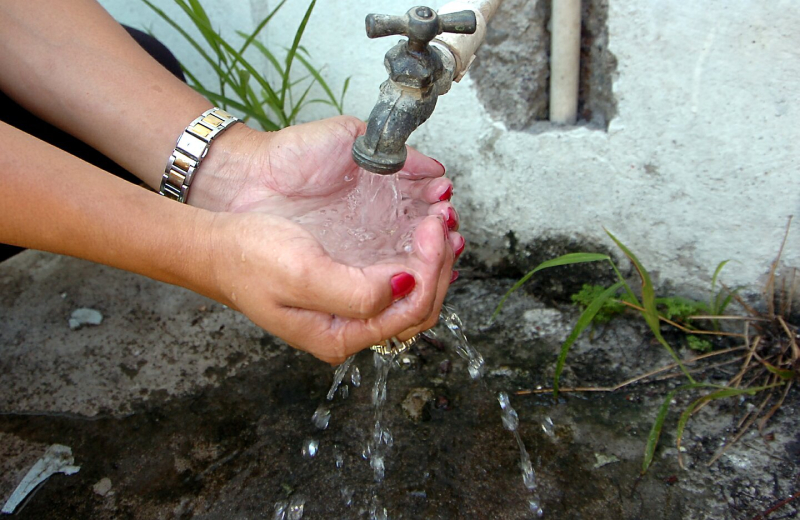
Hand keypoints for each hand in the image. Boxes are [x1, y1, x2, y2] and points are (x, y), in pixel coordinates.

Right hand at [207, 210, 454, 363]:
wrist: (217, 246)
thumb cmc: (249, 258)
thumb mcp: (301, 274)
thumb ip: (356, 292)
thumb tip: (406, 286)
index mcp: (341, 336)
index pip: (411, 312)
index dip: (431, 269)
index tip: (429, 228)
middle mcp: (351, 329)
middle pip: (419, 307)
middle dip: (439, 263)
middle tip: (442, 221)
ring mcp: (351, 309)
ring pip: (413, 294)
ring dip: (433, 259)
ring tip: (440, 222)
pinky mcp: (348, 286)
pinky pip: (396, 278)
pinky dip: (416, 254)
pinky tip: (419, 231)